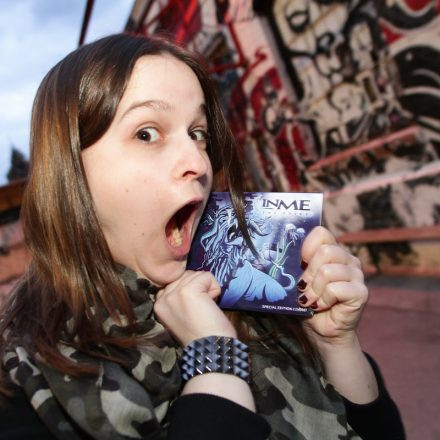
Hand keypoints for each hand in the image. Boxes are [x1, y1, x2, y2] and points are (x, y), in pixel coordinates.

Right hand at [154, 270, 236, 346]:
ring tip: (205, 308)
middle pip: (185, 275)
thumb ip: (178, 297)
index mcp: (158, 304)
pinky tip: (211, 303)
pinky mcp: (187, 290)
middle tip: (200, 309)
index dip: (190, 291)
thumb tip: (191, 279)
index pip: (176, 282)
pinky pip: (207, 276)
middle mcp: (162, 297)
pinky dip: (215, 287)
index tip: (193, 310)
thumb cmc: (200, 334)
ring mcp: (173, 293)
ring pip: (196, 274)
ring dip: (207, 288)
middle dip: (198, 288)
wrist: (210, 349)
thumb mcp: (180, 313)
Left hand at [298, 226, 367, 346]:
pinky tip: (322, 306)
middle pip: (325, 251)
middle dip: (308, 273)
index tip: (301, 263)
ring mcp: (357, 275)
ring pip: (327, 271)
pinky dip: (323, 300)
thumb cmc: (309, 303)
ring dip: (314, 289)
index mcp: (333, 251)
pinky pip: (335, 289)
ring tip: (311, 300)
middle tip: (303, 288)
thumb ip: (294, 265)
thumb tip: (276, 253)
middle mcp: (348, 259)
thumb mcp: (298, 280)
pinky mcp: (361, 292)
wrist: (322, 332)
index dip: (307, 246)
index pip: (321, 233)